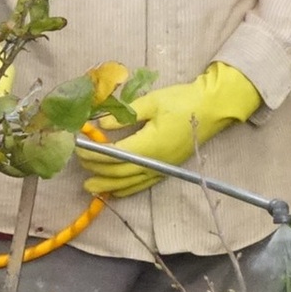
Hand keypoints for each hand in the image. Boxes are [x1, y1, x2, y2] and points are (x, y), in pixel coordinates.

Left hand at [78, 62, 259, 197]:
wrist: (212, 108)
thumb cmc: (182, 101)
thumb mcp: (151, 102)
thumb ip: (125, 115)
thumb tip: (101, 125)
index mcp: (149, 144)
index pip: (114, 154)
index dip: (94, 153)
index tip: (78, 146)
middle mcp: (155, 161)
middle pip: (119, 171)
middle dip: (97, 168)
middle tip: (78, 162)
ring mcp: (162, 167)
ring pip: (130, 182)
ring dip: (108, 184)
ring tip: (89, 186)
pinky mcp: (168, 168)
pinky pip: (143, 184)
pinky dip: (127, 189)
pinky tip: (115, 190)